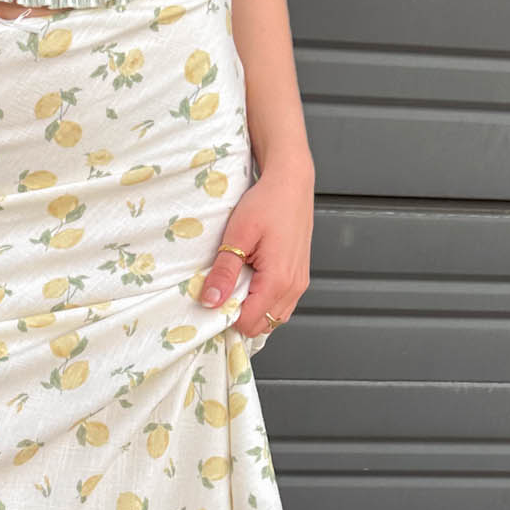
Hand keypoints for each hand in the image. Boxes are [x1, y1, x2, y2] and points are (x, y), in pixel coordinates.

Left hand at [196, 159, 314, 337]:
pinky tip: (251, 281)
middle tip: (223, 290)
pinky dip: (265, 302)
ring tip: (237, 284)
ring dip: (253, 310)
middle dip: (240, 315)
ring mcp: (300, 283)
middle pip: (262, 326)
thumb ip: (224, 272)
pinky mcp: (300, 277)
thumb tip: (210, 301)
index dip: (227, 316)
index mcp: (278, 280)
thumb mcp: (237, 236)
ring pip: (273, 318)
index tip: (213, 298)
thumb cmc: (266, 203)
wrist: (291, 183)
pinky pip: (281, 304)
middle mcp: (294, 287)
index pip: (249, 322)